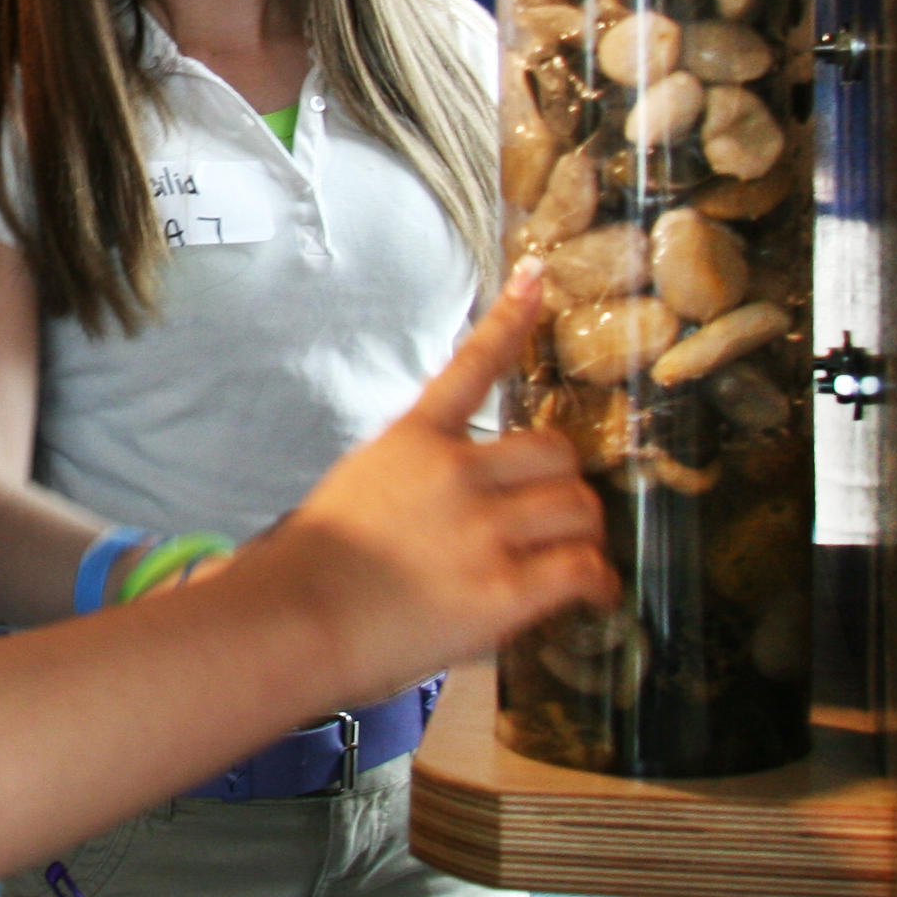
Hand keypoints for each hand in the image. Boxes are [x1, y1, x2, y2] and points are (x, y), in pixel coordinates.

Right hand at [243, 261, 614, 706]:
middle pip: (556, 453)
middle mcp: (457, 474)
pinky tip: (596, 594)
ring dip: (585, 534)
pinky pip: (581, 568)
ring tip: (578, 559)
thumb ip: (409, 484)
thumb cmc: (309, 568)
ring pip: (579, 508)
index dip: (510, 319)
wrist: (297, 619)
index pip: (471, 366)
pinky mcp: (504, 588)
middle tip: (562, 516)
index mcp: (413, 442)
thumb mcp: (355, 492)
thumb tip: (449, 508)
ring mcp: (485, 529)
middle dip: (567, 485)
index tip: (535, 277)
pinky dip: (599, 582)